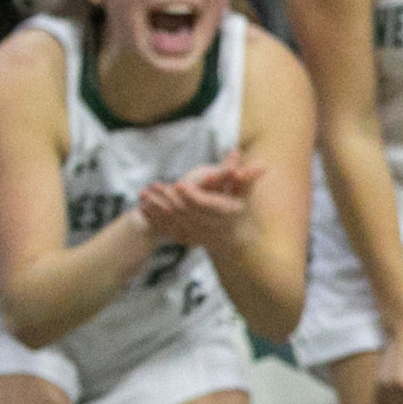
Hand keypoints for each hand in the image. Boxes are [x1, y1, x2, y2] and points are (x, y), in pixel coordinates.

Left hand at [136, 155, 263, 249]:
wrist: (235, 240)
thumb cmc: (240, 211)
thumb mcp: (245, 194)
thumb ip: (248, 177)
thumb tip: (260, 163)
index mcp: (222, 212)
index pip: (206, 203)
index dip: (192, 194)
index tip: (179, 184)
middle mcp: (209, 225)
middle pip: (186, 211)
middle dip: (168, 199)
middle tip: (154, 186)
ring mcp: (197, 234)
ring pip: (174, 220)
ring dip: (158, 209)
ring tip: (143, 196)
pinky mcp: (187, 238)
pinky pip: (169, 229)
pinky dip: (155, 220)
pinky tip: (142, 209)